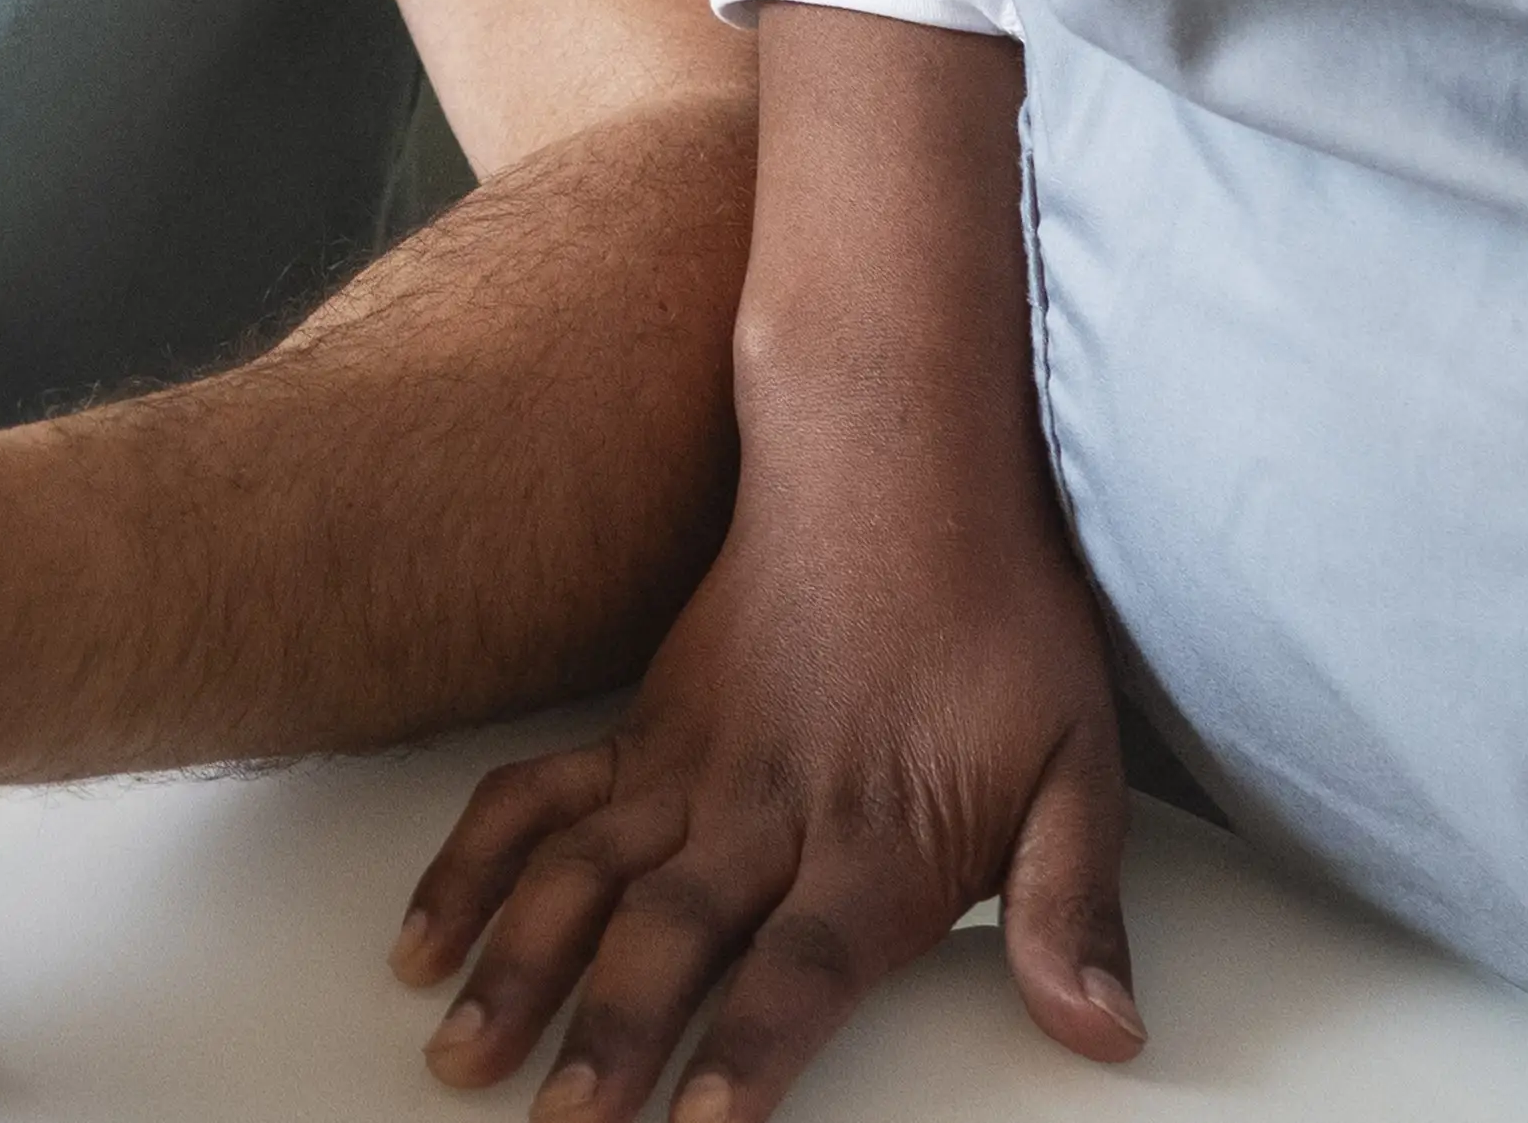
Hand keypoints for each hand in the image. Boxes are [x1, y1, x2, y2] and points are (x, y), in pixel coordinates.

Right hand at [393, 455, 1144, 1121]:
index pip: (804, 964)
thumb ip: (1073, 905)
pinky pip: (531, 800)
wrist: (898, 471)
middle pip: (672, 933)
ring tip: (462, 1055)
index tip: (701, 1121)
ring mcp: (685, 768)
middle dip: (609, 1033)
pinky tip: (424, 941)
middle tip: (561, 1119)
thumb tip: (1103, 1029)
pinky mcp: (637, 734)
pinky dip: (470, 868)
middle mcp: (767, 810)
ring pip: (580, 876)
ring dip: (517, 967)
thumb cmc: (999, 628)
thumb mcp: (1083, 766)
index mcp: (878, 838)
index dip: (749, 1046)